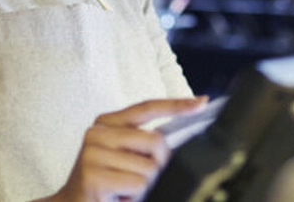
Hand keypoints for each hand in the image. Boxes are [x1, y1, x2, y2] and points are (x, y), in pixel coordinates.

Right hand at [48, 97, 207, 201]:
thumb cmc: (103, 183)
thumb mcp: (123, 157)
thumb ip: (143, 143)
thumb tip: (173, 139)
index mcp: (107, 123)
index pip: (147, 107)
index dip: (176, 104)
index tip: (201, 102)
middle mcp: (97, 132)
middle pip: (155, 142)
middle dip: (158, 166)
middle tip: (139, 180)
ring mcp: (93, 153)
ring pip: (148, 168)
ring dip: (143, 187)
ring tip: (123, 190)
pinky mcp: (93, 175)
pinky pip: (137, 184)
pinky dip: (134, 196)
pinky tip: (118, 198)